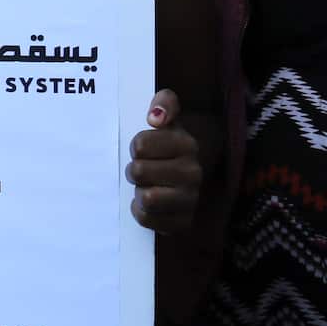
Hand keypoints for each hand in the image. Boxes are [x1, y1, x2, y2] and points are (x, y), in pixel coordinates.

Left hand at [126, 89, 200, 233]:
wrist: (186, 173)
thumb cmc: (166, 143)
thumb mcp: (166, 115)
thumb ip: (164, 103)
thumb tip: (156, 117)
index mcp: (187, 144)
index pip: (140, 145)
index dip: (136, 147)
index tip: (142, 149)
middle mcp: (193, 172)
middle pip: (138, 171)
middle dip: (133, 170)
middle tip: (141, 170)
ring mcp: (190, 199)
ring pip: (146, 198)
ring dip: (138, 192)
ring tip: (146, 186)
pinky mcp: (183, 222)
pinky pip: (148, 220)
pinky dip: (142, 212)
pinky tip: (148, 205)